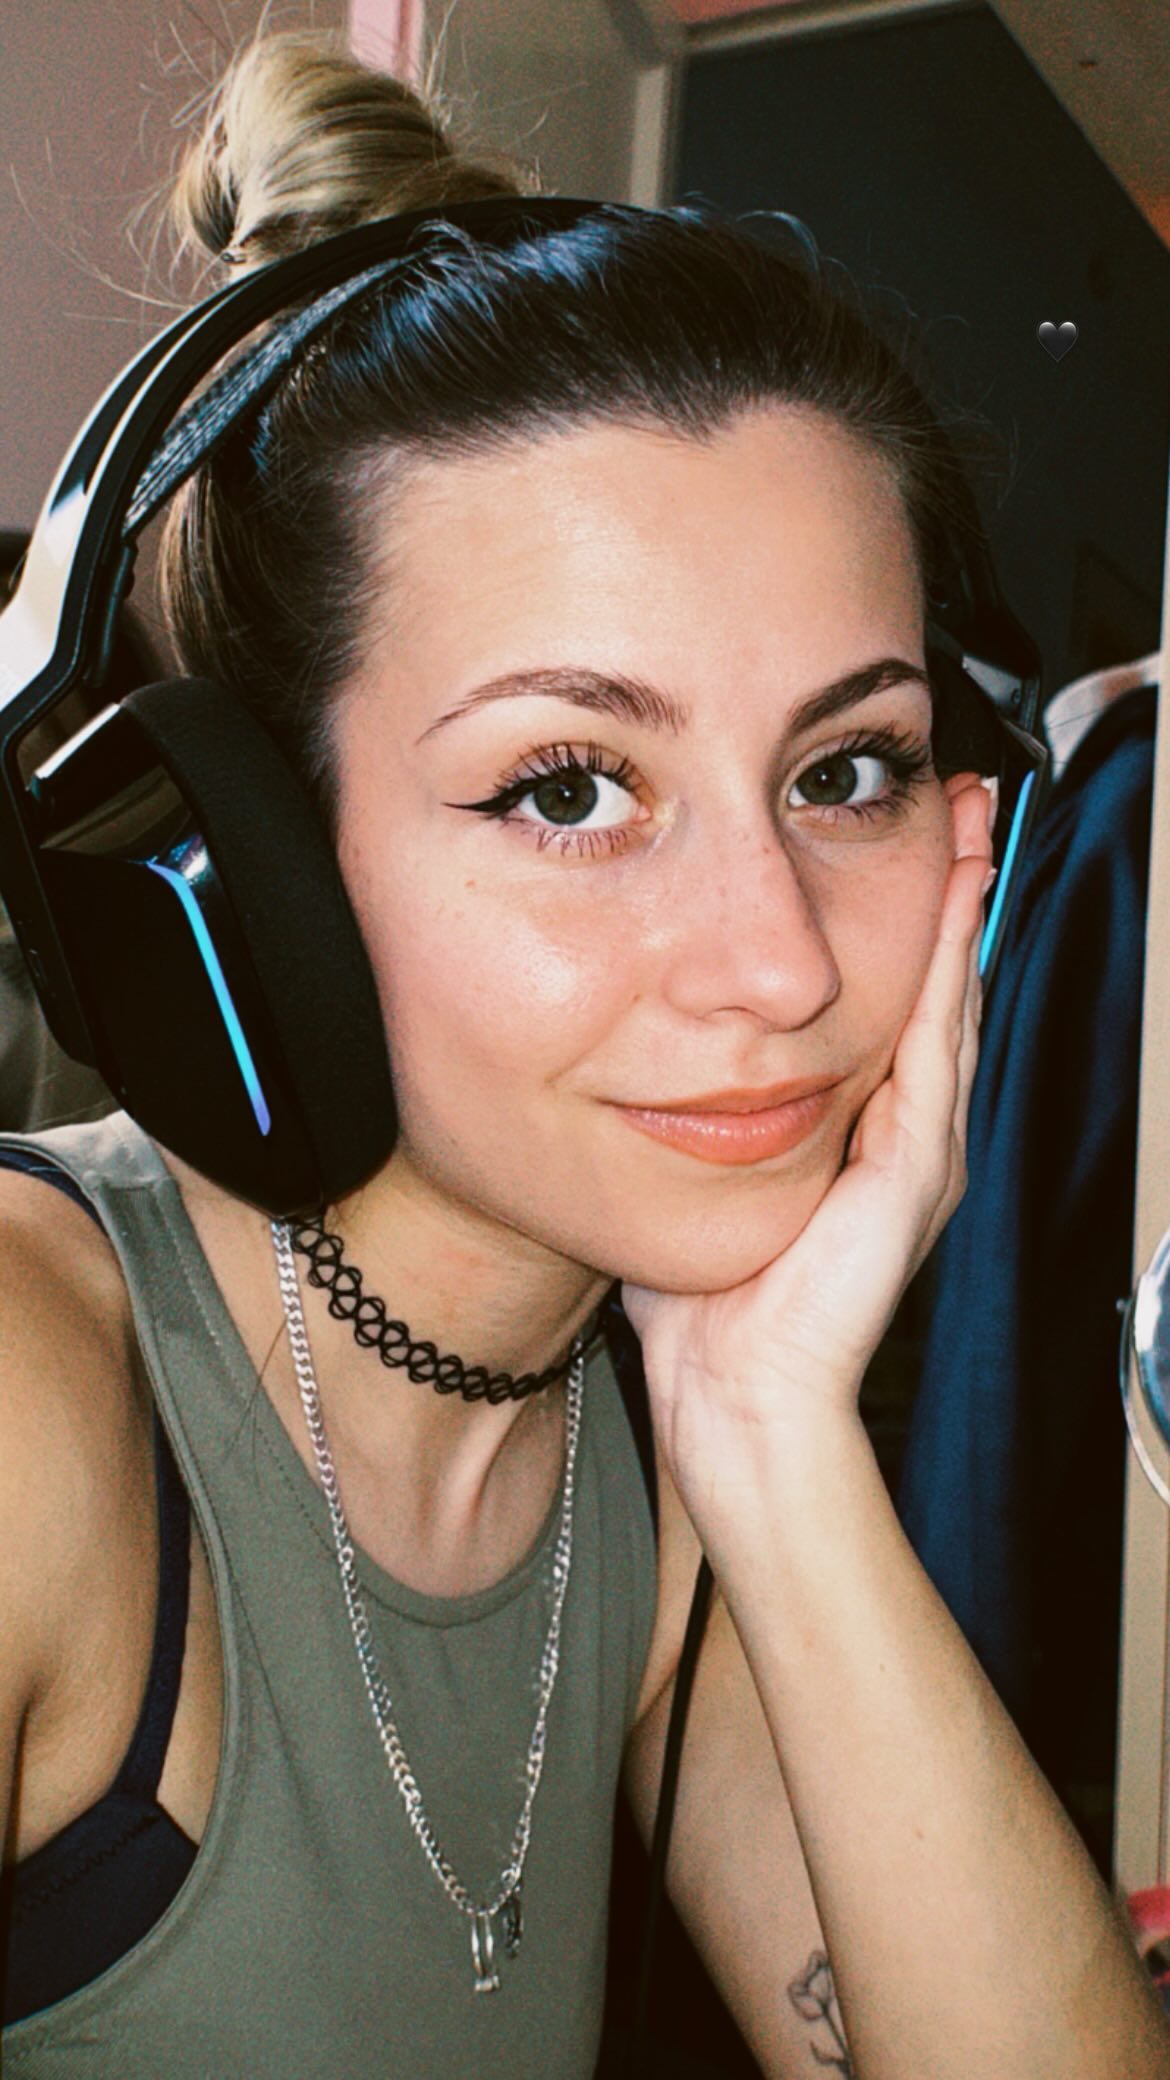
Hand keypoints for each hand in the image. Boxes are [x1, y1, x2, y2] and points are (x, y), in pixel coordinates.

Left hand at [620, 775, 995, 1521]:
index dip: (898, 920)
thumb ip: (690, 1113)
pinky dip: (943, 979)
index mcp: (857, 1133)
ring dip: (956, 913)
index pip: (890, 1004)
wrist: (734, 1401)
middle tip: (953, 802)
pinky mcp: (913, 1175)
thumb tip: (638, 1054)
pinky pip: (934, 1056)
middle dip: (944, 891)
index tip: (892, 837)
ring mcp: (918, 1154)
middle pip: (934, 987)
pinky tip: (947, 915)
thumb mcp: (698, 1177)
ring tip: (966, 829)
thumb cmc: (706, 1309)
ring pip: (947, 1005)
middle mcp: (901, 1135)